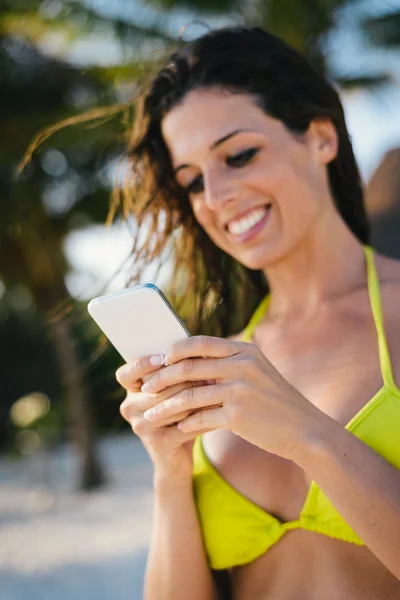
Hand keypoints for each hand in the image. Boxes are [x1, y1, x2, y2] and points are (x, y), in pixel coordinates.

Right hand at [116, 355, 212, 478]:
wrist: (176, 456)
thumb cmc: (178, 412)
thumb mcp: (171, 390)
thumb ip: (175, 371)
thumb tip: (198, 350)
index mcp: (130, 390)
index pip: (125, 374)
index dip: (141, 365)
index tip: (162, 357)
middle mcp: (130, 408)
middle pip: (156, 389)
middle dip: (185, 378)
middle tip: (209, 369)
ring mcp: (142, 427)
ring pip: (172, 406)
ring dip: (198, 396)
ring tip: (219, 387)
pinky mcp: (159, 444)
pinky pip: (185, 426)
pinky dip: (204, 417)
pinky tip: (220, 410)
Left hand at [140, 336, 324, 461]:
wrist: (304, 429)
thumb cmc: (274, 401)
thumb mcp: (256, 372)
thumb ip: (227, 363)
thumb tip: (188, 361)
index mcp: (244, 350)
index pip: (200, 342)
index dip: (175, 350)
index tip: (159, 361)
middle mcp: (242, 365)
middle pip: (189, 367)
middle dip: (162, 378)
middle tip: (145, 388)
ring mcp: (241, 390)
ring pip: (189, 395)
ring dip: (166, 406)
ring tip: (151, 414)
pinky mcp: (239, 415)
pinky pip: (202, 418)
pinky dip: (186, 423)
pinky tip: (177, 428)